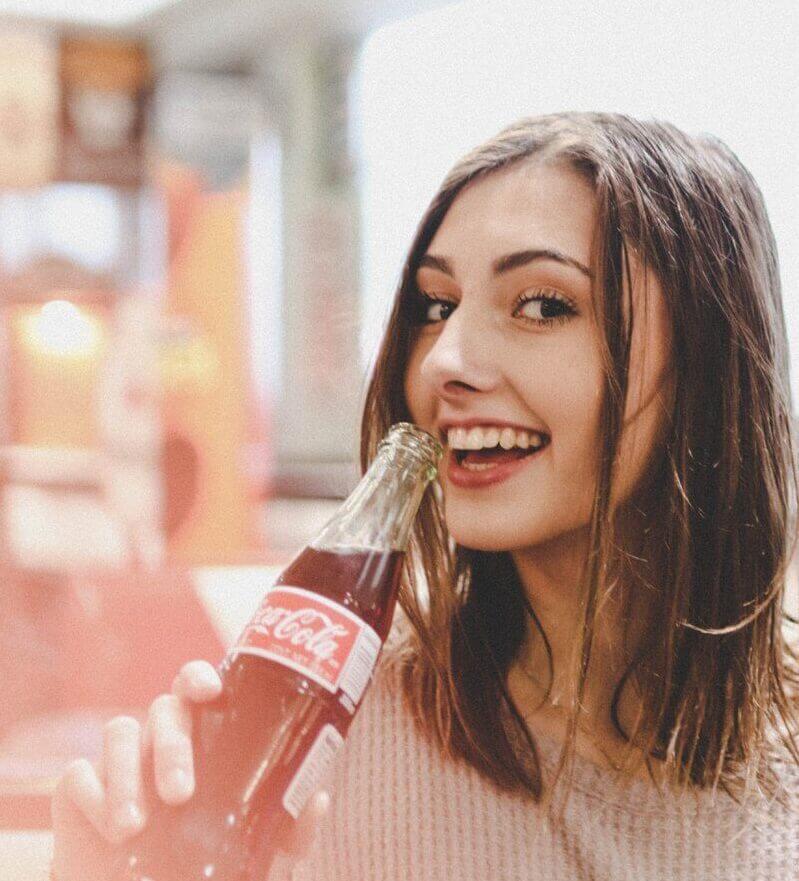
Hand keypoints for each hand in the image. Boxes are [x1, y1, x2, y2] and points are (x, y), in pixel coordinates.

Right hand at [51, 660, 330, 879]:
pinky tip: (111, 832)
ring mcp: (120, 763)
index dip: (200, 677)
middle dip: (171, 744)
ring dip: (125, 774)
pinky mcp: (80, 793)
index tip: (211, 689)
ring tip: (134, 827)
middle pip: (164, 709)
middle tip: (181, 794)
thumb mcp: (259, 855)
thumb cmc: (210, 870)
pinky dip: (94, 798)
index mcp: (203, 740)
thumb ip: (290, 831)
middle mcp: (161, 740)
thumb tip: (319, 798)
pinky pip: (79, 776)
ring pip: (118, 732)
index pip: (197, 686)